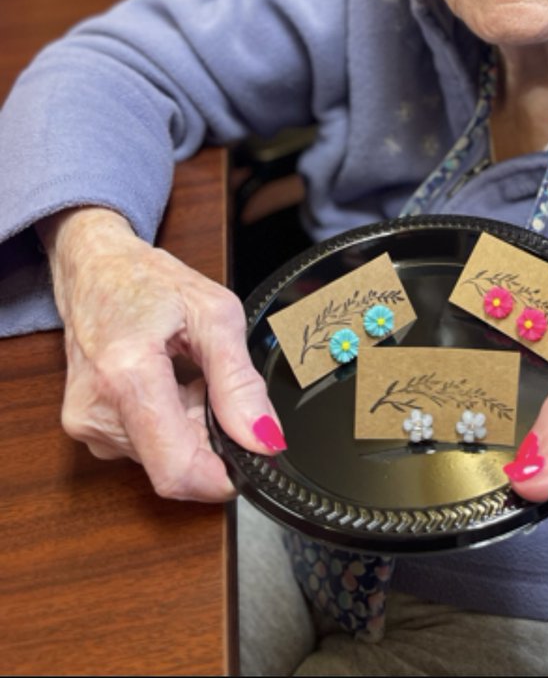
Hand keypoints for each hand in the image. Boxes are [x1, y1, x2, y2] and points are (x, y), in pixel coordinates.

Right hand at [39, 207, 285, 501]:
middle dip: (208, 433)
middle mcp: (97, 410)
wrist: (92, 268)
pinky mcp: (84, 429)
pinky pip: (144, 446)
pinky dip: (167, 421)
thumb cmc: (147, 281)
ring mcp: (85, 424)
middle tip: (209, 380)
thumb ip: (240, 381)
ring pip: (162, 456)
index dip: (221, 478)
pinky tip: (166, 383)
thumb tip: (264, 438)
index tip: (251, 460)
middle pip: (175, 461)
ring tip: (184, 373)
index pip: (175, 469)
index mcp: (127, 376)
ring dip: (188, 425)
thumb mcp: (214, 313)